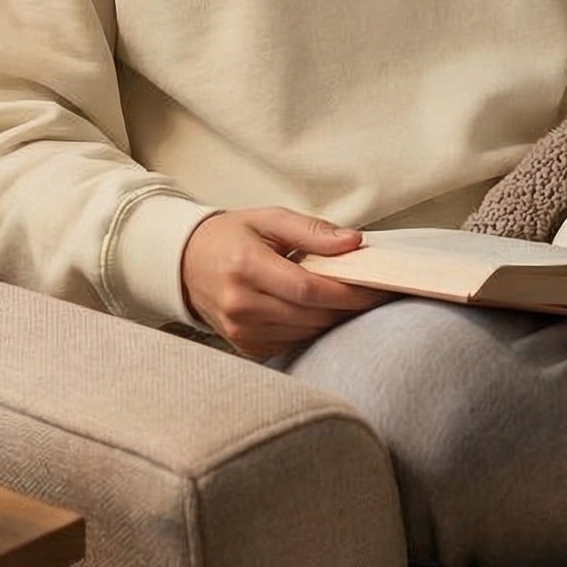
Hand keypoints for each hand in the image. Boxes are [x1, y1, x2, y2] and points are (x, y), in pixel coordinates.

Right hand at [179, 207, 387, 358]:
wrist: (186, 263)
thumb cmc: (232, 236)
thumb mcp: (269, 219)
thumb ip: (312, 230)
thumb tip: (354, 242)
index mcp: (245, 266)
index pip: (309, 289)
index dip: (350, 291)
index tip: (380, 286)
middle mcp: (239, 304)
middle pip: (312, 315)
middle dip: (350, 306)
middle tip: (376, 292)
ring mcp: (240, 331)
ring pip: (306, 332)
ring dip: (333, 318)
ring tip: (347, 297)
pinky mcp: (245, 347)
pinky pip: (293, 343)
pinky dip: (312, 327)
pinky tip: (317, 310)